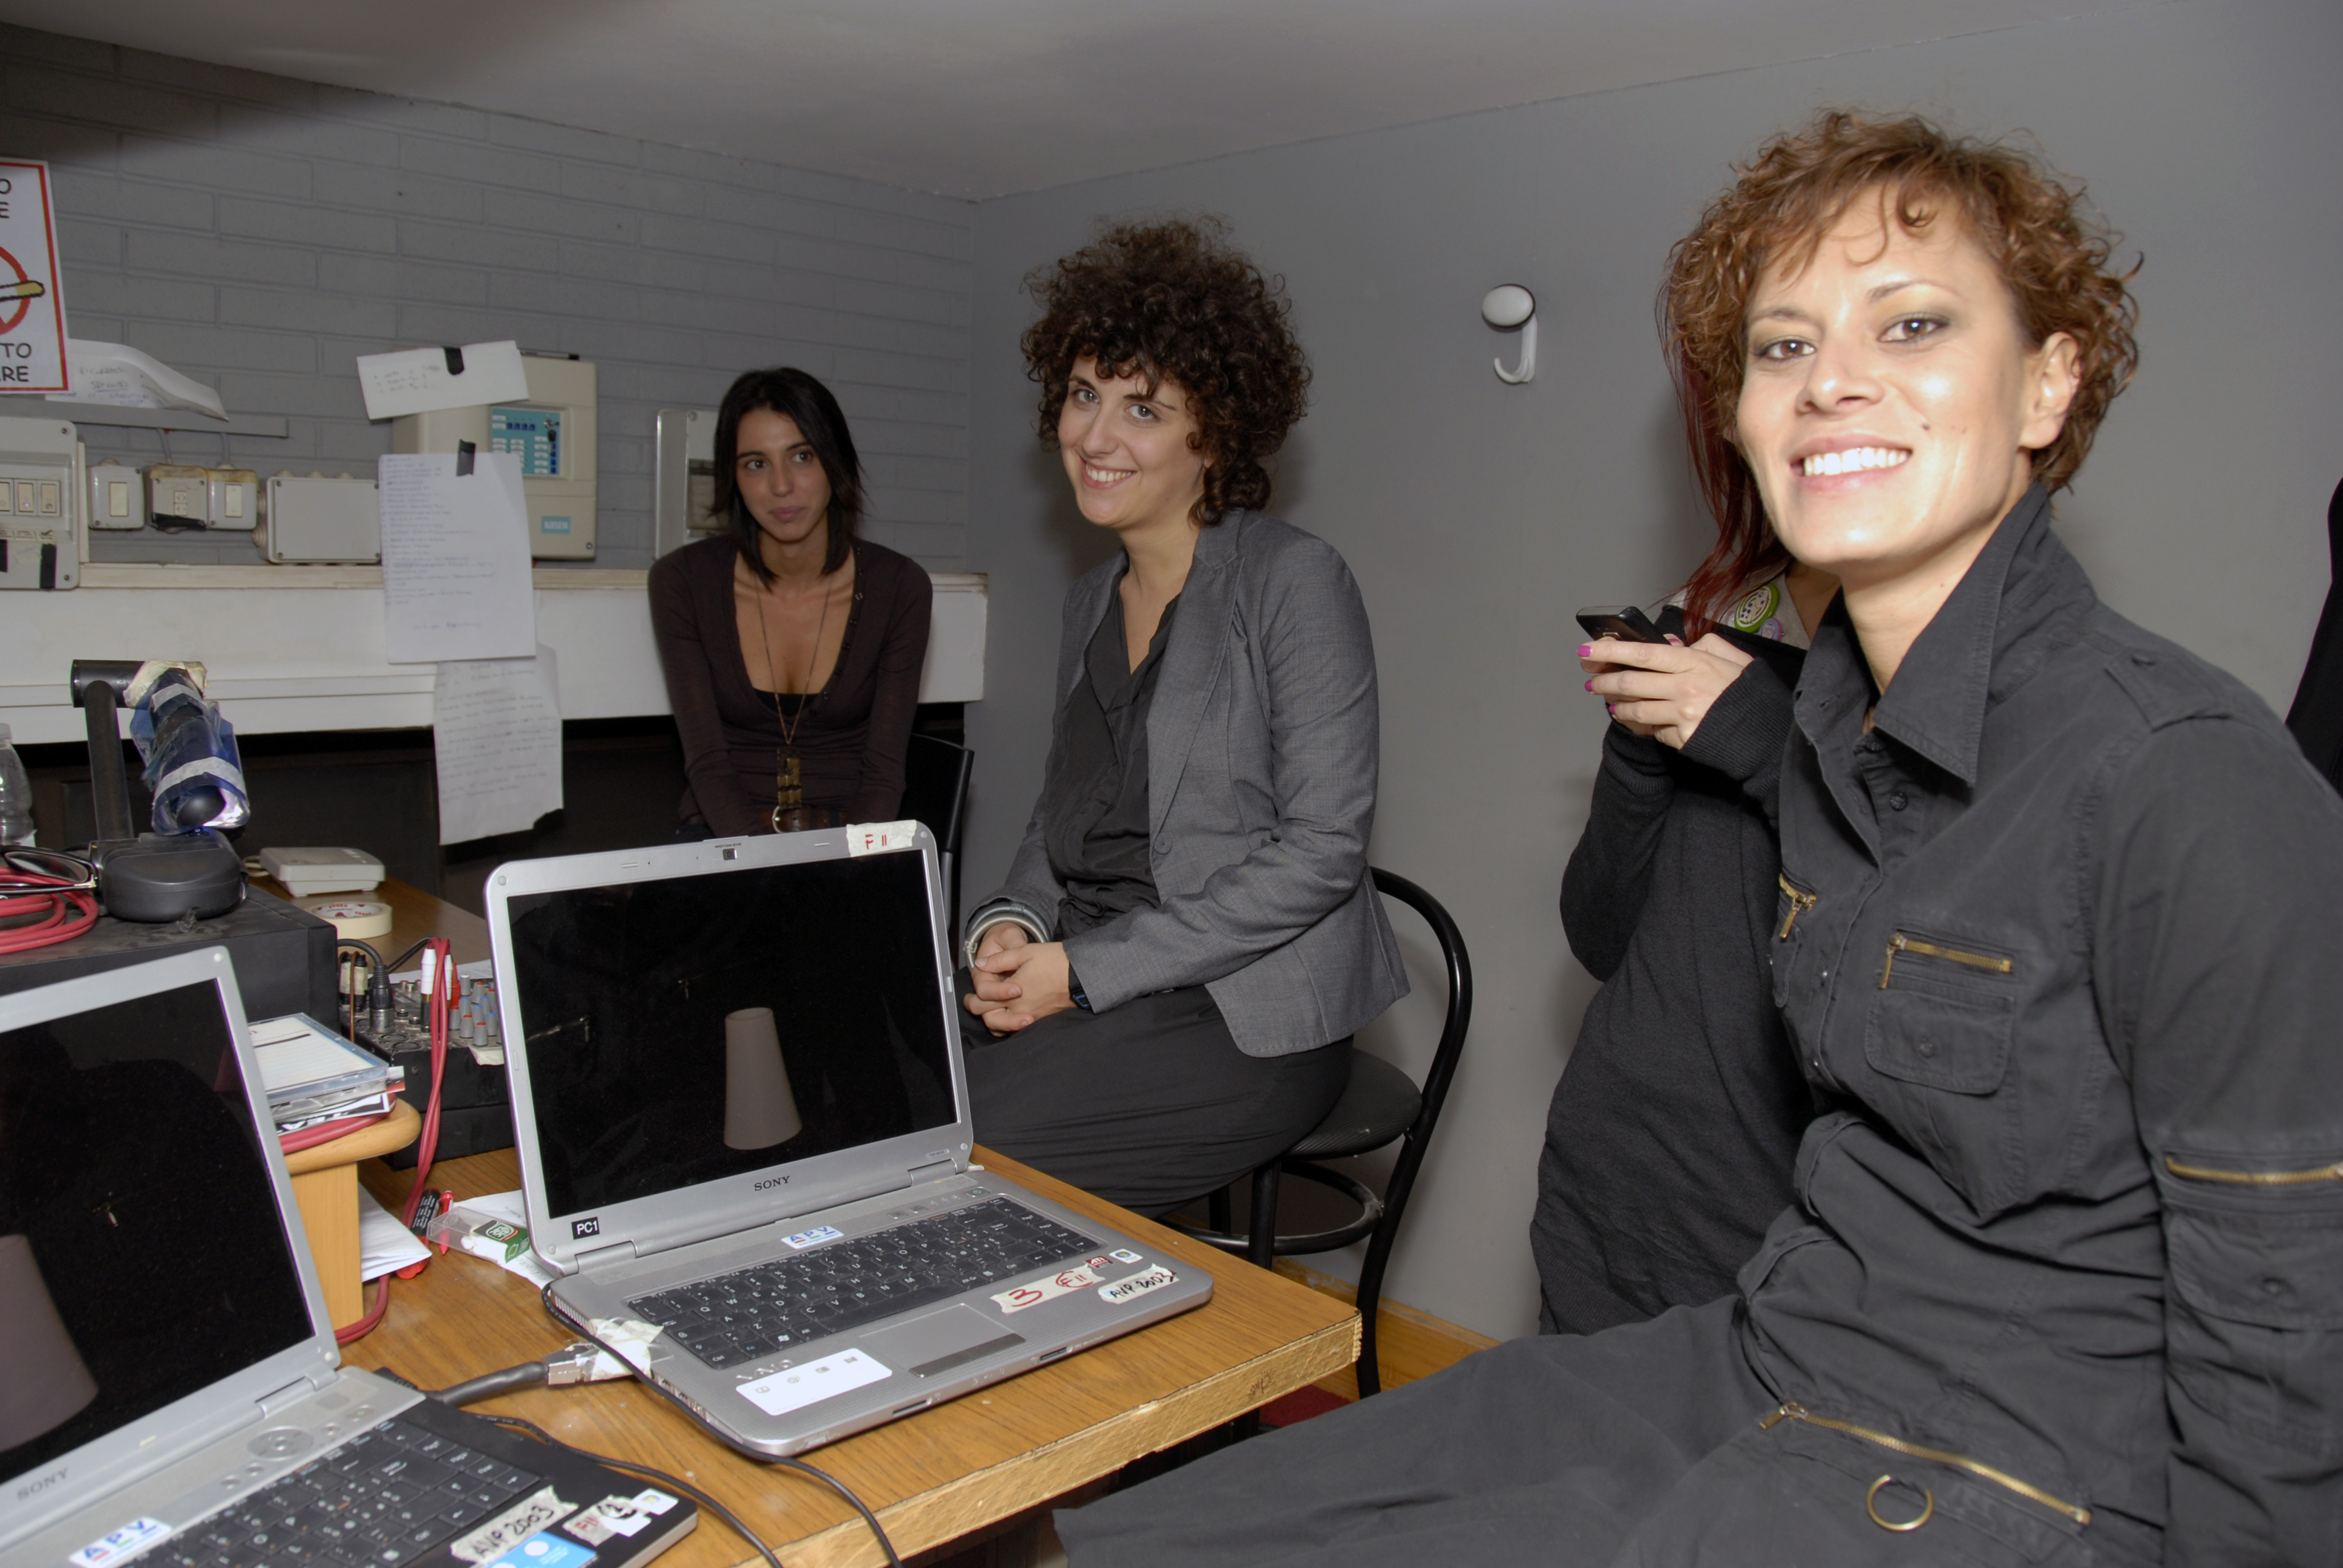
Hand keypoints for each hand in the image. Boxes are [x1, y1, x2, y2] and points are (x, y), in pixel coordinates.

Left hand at [962, 932, 1074, 1033]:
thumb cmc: (1056, 961)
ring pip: (1004, 1028)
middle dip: (978, 1011)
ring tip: (988, 1012)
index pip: (984, 1001)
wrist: (1083, 975)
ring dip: (993, 1021)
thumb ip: (1000, 960)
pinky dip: (1008, 1024)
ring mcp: (1032, 1017)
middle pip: (990, 1018)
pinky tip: (1007, 1015)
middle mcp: (1020, 1010)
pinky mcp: (1042, 1020)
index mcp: (1013, 994)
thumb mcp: (1026, 952)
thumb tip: (981, 965)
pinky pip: (1018, 1028)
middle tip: (971, 1004)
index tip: (968, 995)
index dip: (973, 998)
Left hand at [1579, 633, 1753, 749]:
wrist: (1767, 733)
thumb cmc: (1748, 693)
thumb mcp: (1732, 658)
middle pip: (1631, 683)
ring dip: (1618, 706)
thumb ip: (1702, 644)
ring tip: (1611, 703)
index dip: (1611, 651)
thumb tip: (1669, 642)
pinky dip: (1643, 726)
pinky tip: (1637, 722)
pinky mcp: (1683, 739)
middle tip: (1591, 680)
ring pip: (1635, 710)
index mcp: (1695, 662)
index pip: (1643, 653)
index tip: (1588, 649)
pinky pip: (1653, 731)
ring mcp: (1682, 715)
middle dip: (1604, 681)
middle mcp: (1685, 687)